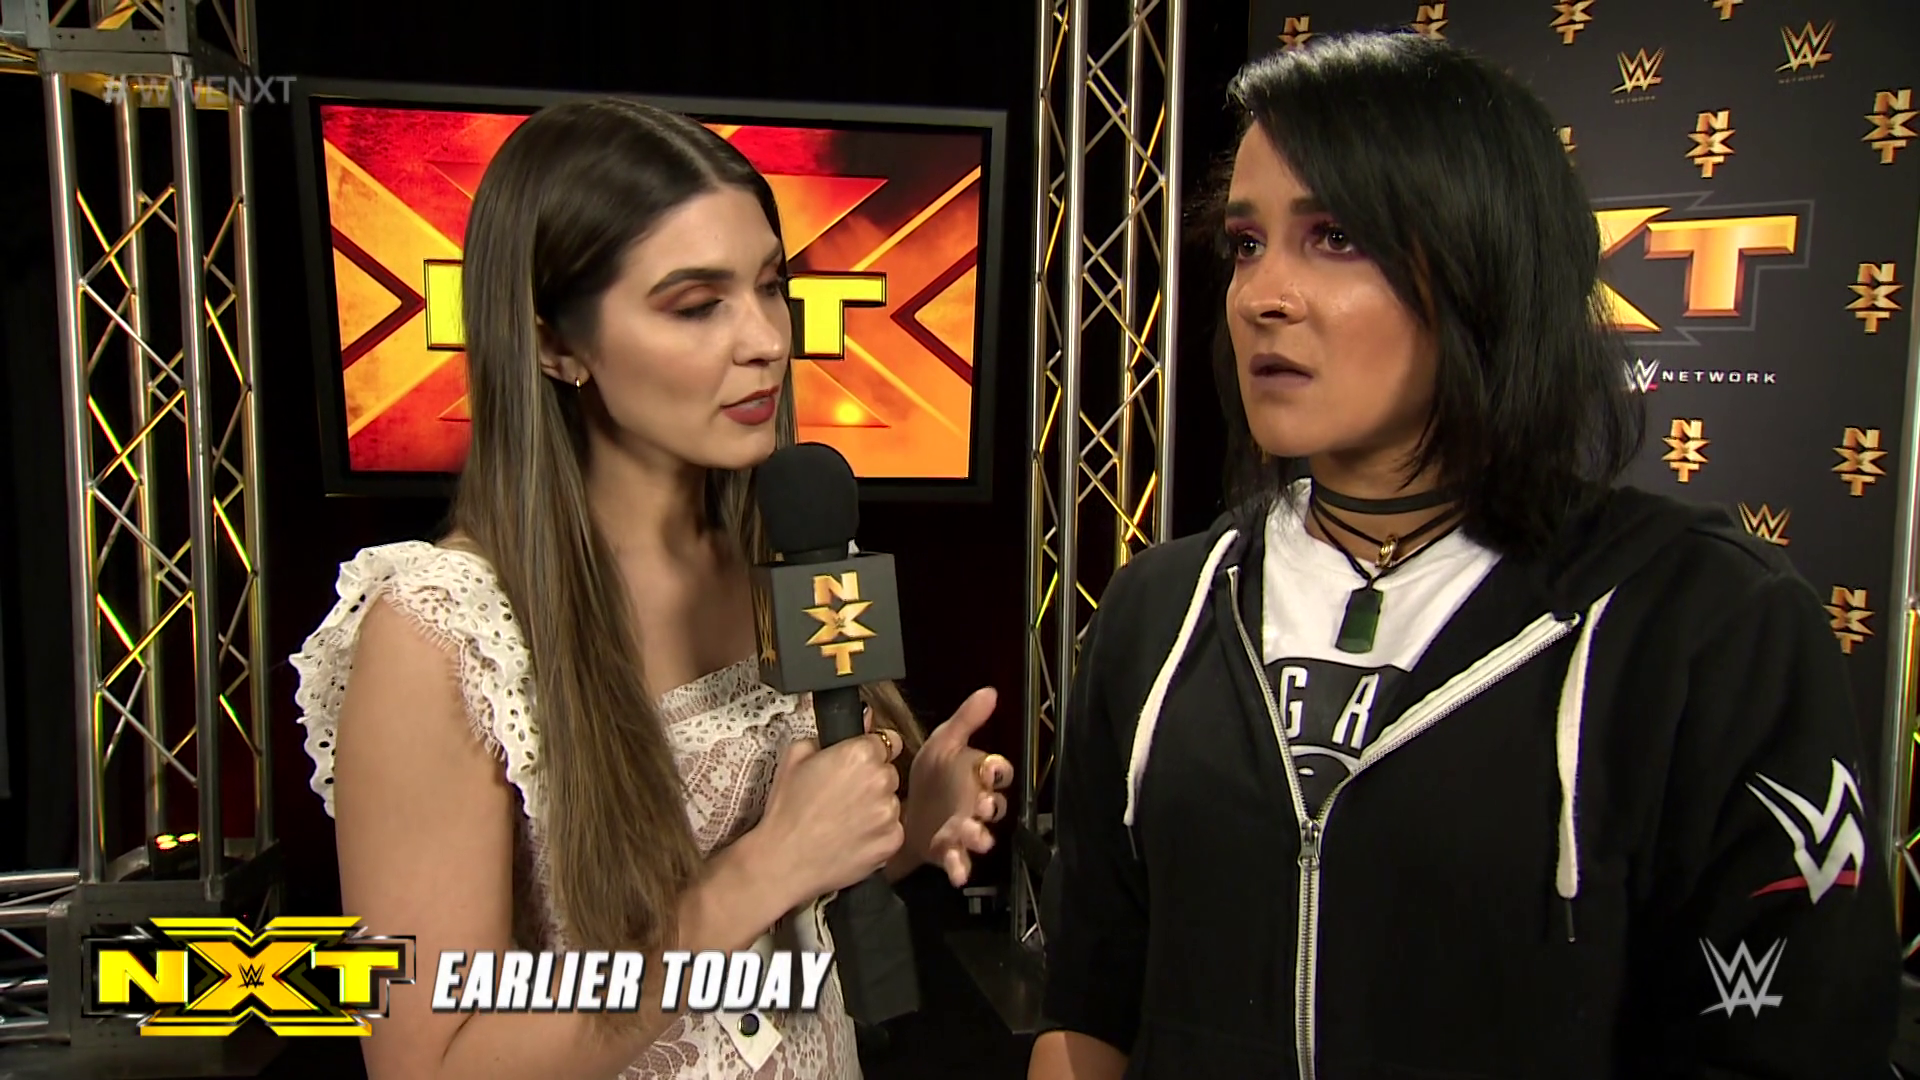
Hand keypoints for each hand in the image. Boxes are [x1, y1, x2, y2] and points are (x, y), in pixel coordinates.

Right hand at [758, 729, 907, 902]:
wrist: (784, 860)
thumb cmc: (787, 810)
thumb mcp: (796, 756)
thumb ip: (831, 734)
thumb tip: (862, 717)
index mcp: (860, 754)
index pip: (888, 740)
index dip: (872, 751)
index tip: (861, 763)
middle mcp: (881, 780)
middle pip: (889, 772)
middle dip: (872, 780)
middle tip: (844, 795)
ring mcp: (889, 813)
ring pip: (892, 802)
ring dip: (876, 807)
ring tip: (844, 820)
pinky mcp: (892, 842)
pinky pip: (892, 830)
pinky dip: (877, 833)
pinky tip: (852, 837)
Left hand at [900, 687, 1010, 886]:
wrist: (902, 811)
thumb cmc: (930, 776)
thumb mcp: (943, 743)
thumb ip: (966, 719)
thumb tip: (990, 691)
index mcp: (977, 777)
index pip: (997, 771)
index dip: (995, 770)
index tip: (987, 767)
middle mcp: (977, 805)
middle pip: (993, 806)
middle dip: (989, 806)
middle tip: (981, 805)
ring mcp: (966, 831)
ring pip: (981, 835)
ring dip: (979, 836)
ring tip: (970, 834)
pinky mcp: (951, 852)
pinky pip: (961, 862)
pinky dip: (960, 867)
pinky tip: (956, 872)